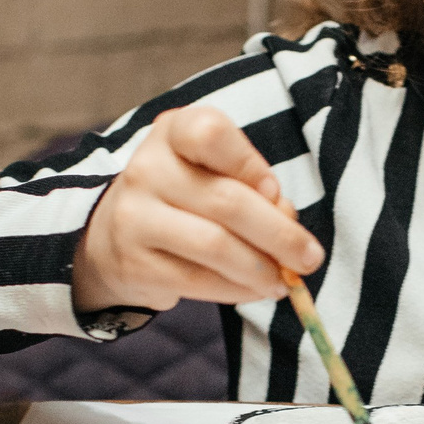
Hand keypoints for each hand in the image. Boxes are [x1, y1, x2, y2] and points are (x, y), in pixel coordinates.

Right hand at [73, 106, 323, 313]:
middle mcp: (147, 169)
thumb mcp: (212, 173)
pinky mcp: (135, 265)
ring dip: (262, 269)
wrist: (113, 235)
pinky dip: (238, 290)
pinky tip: (256, 290)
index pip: (211, 133)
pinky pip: (199, 281)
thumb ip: (252, 189)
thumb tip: (288, 228)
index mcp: (171, 132)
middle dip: (280, 235)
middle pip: (226, 201)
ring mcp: (134, 218)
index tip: (274, 191)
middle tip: (310, 258)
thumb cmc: (184, 198)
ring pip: (216, 246)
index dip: (251, 164)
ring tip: (285, 281)